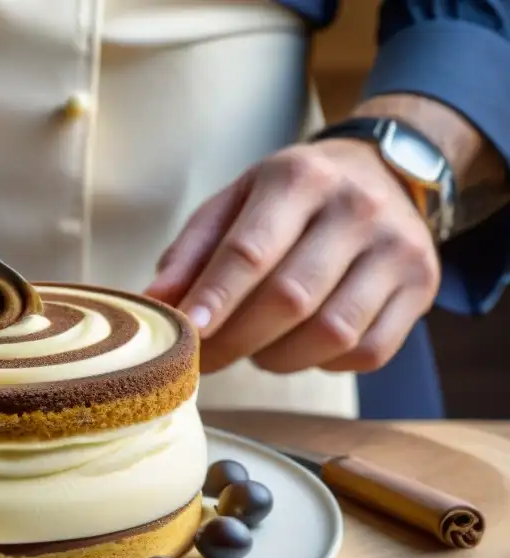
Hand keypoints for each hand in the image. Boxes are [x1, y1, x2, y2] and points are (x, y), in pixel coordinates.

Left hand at [145, 140, 440, 373]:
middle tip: (205, 358)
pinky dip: (325, 364)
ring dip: (278, 357)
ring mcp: (397, 248)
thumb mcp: (234, 202)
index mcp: (299, 177)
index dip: (215, 298)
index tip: (186, 332)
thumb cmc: (290, 198)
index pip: (251, 250)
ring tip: (256, 348)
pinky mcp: (422, 286)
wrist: (382, 173)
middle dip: (237, 340)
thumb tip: (155, 303)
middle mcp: (356, 208)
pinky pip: (368, 352)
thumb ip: (191, 252)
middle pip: (289, 298)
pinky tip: (303, 347)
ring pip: (331, 333)